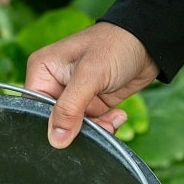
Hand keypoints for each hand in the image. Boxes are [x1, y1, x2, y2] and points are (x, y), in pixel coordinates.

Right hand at [25, 22, 158, 147]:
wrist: (150, 43)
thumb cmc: (116, 46)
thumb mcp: (90, 75)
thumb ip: (70, 108)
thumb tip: (55, 140)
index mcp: (42, 70)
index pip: (33, 108)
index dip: (48, 125)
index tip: (67, 135)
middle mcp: (54, 83)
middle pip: (54, 122)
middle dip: (76, 130)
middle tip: (98, 126)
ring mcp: (73, 95)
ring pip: (75, 127)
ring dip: (95, 129)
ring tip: (112, 120)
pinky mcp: (91, 103)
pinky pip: (91, 125)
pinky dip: (105, 125)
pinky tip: (118, 115)